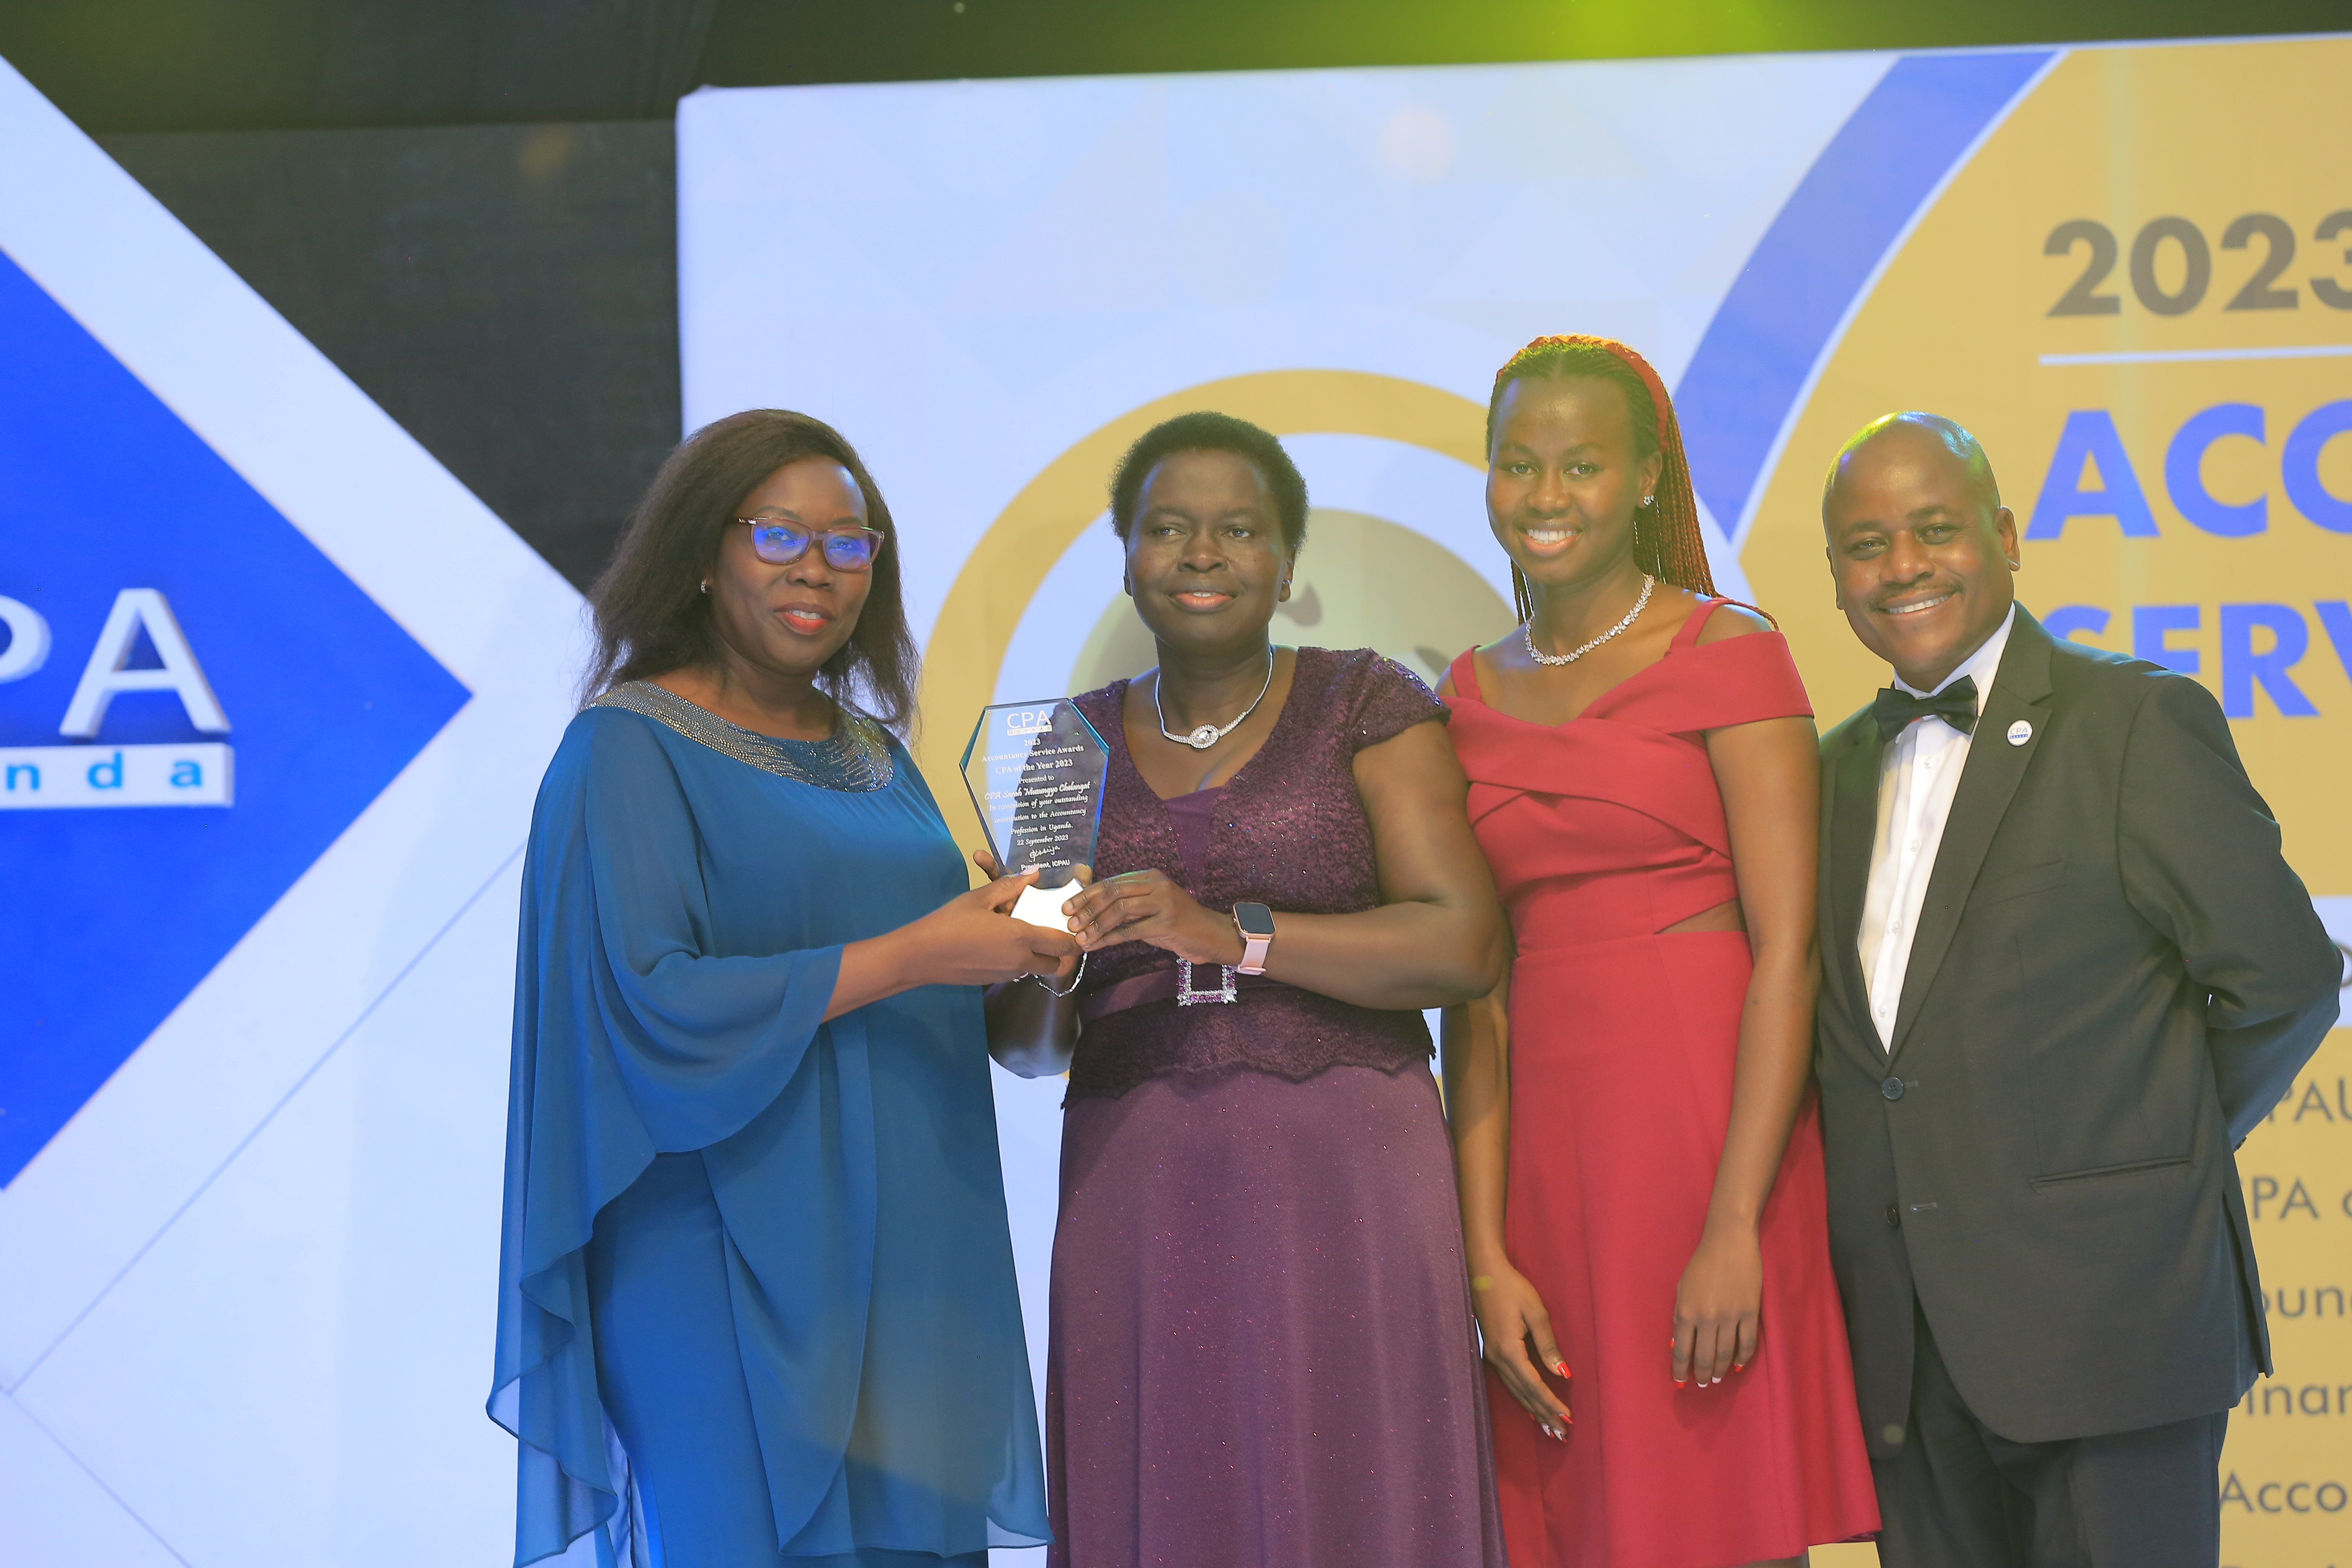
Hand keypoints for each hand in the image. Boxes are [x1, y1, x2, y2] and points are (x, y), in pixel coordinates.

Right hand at [900, 869, 1079, 986]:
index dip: (1074, 940)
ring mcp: (1006, 974)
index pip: (1063, 944)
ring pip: (1034, 969)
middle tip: (1048, 933)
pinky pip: (1015, 972)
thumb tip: (1033, 873)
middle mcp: (1020, 961)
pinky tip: (996, 943)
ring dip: (1035, 956)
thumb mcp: (980, 897)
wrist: (921, 955)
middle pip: (1055, 965)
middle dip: (1058, 952)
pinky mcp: (992, 981)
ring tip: (1018, 934)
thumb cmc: (950, 922)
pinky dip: (1016, 960)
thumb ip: (1010, 885)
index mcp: (1021, 937)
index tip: (1074, 930)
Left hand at [1058, 868, 1243, 961]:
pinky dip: (1110, 938)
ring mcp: (1164, 902)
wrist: (1212, 935)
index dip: (1087, 894)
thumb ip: (1128, 906)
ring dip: (1096, 924)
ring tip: (1080, 937)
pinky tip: (1097, 945)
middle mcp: (1156, 884)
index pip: (1111, 882)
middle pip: (1113, 892)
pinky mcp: (1168, 922)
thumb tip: (1092, 911)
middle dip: (1087, 907)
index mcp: (1150, 877)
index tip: (1068, 906)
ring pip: (1120, 909)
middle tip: (1069, 921)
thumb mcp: (1151, 909)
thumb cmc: (1178, 924)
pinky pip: (1132, 930)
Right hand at [1470, 1259, 1569, 1440]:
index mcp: (1509, 1350)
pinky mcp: (1492, 1351)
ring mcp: (1492, 1356)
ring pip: (1515, 1391)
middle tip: (1561, 1434)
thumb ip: (1548, 1344)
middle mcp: (1498, 1358)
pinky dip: (1521, 1398)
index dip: (1551, 1403)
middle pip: (1524, 1394)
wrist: (1483, 1273)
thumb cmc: (1512, 1288)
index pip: (1534, 1385)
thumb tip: (1563, 1373)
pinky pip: (1508, 1382)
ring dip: (1533, 1410)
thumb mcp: (1536, 1312)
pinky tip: (1529, 1407)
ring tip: (1548, 1429)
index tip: (1567, 1419)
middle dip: (1544, 1414)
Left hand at [1672, 1223, 1761, 1388]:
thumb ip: (1680, 1315)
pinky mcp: (1750, 1312)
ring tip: (1716, 1379)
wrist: (1729, 1242)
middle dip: (1702, 1375)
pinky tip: (1736, 1366)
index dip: (1680, 1370)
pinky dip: (1742, 1358)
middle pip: (1704, 1357)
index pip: (1681, 1350)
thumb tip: (1679, 1343)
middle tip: (1702, 1384)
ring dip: (1720, 1370)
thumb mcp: (1682, 1287)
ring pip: (1725, 1354)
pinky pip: (1747, 1343)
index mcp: (1686, 1311)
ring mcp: (1731, 1316)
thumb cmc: (1701, 1263)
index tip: (1679, 1382)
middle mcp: (1707, 1318)